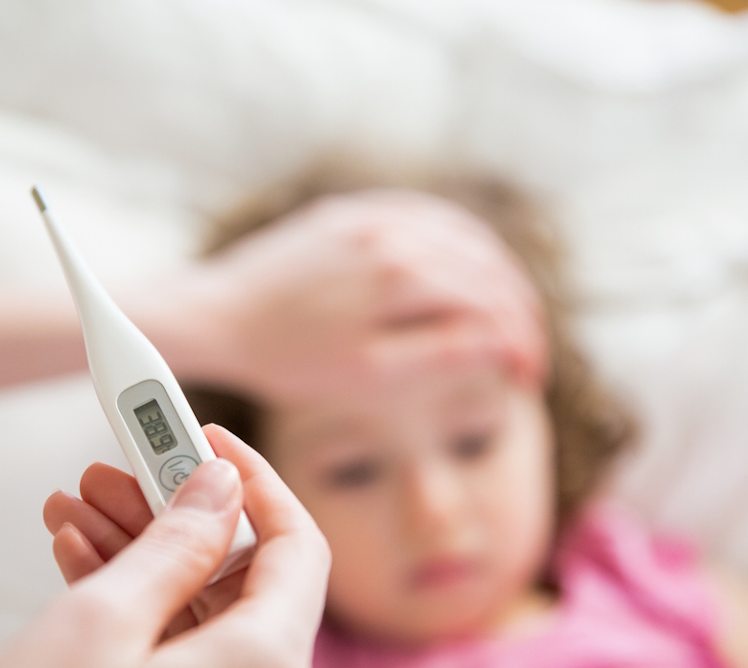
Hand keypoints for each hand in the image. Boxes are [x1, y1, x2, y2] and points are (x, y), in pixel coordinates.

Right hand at [0, 426, 329, 667]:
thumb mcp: (95, 625)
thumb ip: (175, 545)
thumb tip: (221, 488)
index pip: (296, 548)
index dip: (253, 482)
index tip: (203, 438)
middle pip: (244, 587)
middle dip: (177, 519)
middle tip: (115, 469)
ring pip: (204, 628)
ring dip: (146, 565)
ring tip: (76, 513)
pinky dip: (141, 624)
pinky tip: (82, 571)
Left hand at [133, 189, 546, 403]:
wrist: (217, 317)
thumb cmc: (286, 357)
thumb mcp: (368, 372)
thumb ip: (440, 352)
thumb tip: (500, 343)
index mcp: (401, 275)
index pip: (490, 303)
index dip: (520, 342)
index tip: (529, 376)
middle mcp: (393, 232)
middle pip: (487, 265)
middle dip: (519, 311)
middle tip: (529, 351)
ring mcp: (371, 214)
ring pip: (462, 234)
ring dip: (497, 274)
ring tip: (510, 314)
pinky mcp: (350, 211)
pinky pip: (424, 214)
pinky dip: (459, 242)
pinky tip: (468, 268)